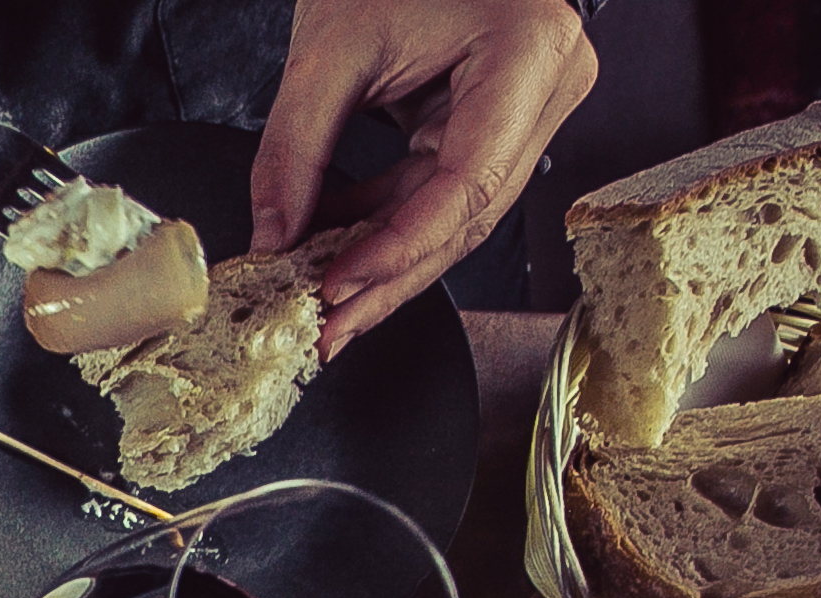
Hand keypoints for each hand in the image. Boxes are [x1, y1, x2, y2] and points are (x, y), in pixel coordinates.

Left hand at [250, 0, 597, 354]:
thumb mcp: (329, 47)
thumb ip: (295, 149)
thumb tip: (272, 239)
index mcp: (530, 52)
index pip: (469, 183)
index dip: (399, 247)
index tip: (336, 285)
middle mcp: (548, 86)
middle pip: (469, 215)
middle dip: (391, 276)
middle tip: (327, 328)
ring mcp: (530, 108)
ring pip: (457, 216)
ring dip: (386, 262)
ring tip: (324, 307)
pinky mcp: (498, 121)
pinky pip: (442, 191)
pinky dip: (387, 225)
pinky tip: (337, 257)